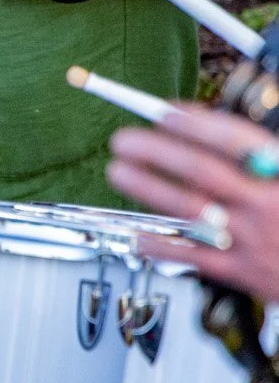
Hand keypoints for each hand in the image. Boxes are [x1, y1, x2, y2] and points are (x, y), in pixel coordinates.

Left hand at [107, 104, 278, 304]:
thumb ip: (261, 150)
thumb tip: (206, 123)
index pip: (233, 139)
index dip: (193, 123)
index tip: (162, 111)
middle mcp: (265, 204)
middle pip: (201, 171)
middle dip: (156, 151)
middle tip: (124, 140)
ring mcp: (252, 239)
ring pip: (190, 209)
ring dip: (148, 188)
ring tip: (118, 171)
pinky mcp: (242, 271)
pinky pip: (193, 256)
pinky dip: (160, 244)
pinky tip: (136, 231)